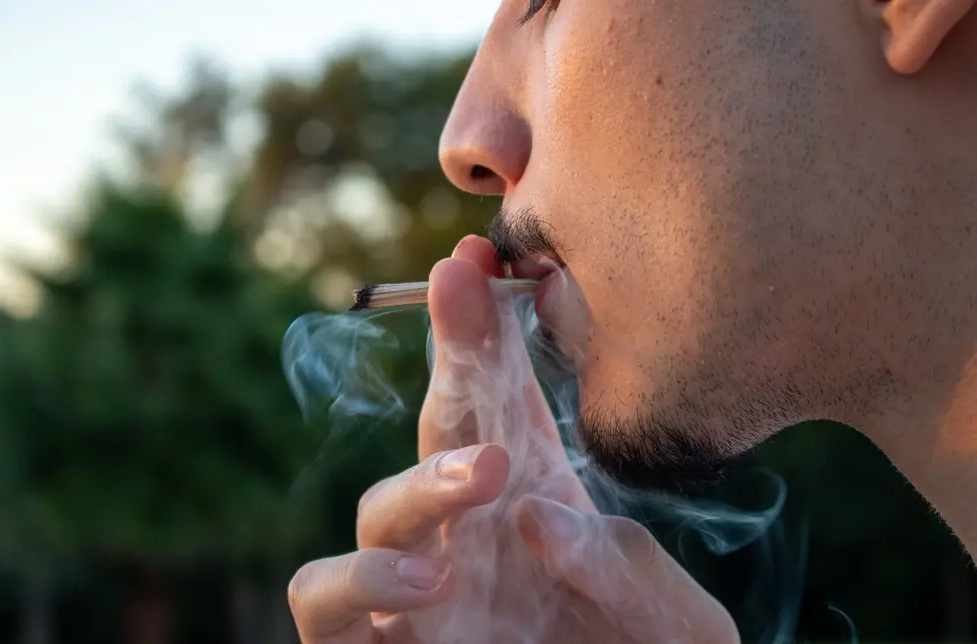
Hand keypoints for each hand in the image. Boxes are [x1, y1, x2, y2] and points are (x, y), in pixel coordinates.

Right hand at [287, 236, 739, 642]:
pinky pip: (323, 598)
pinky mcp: (371, 642)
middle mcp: (464, 531)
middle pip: (440, 426)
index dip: (483, 326)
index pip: (501, 398)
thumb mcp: (661, 617)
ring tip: (487, 478)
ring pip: (376, 509)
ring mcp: (413, 586)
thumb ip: (616, 567)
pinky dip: (361, 583)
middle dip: (453, 353)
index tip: (476, 255)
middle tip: (468, 290)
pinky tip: (428, 586)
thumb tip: (534, 514)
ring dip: (423, 484)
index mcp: (532, 499)